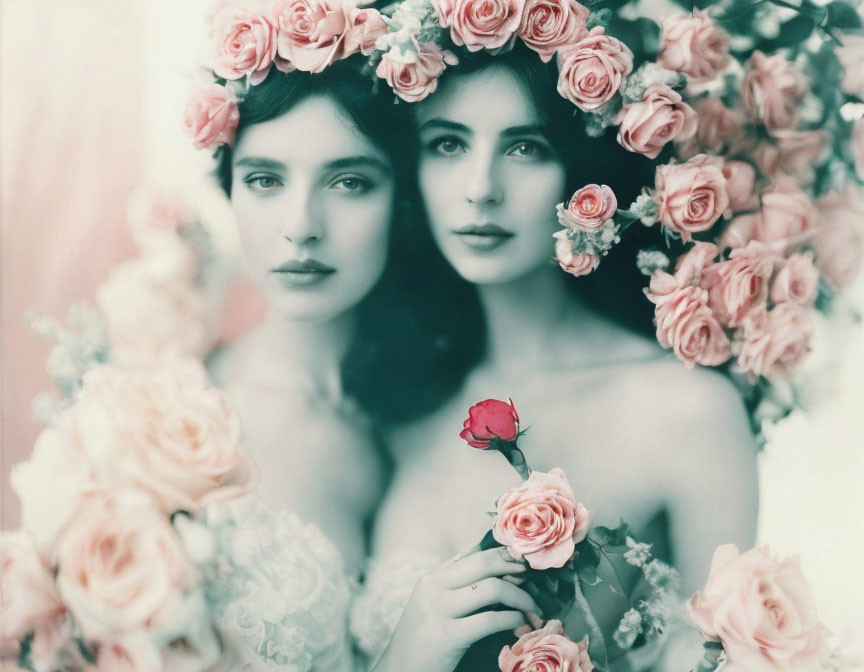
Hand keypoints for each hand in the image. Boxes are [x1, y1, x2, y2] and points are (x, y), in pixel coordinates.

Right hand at [372, 546, 541, 671]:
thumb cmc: (423, 640)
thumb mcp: (434, 605)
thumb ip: (458, 584)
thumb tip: (494, 562)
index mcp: (432, 577)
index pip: (475, 553)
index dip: (505, 555)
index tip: (525, 564)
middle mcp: (432, 588)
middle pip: (485, 563)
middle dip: (516, 570)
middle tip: (534, 582)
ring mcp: (437, 611)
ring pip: (491, 589)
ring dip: (521, 598)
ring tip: (532, 611)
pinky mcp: (446, 637)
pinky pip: (489, 620)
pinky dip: (513, 620)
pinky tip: (521, 626)